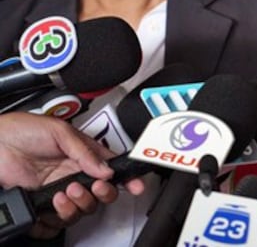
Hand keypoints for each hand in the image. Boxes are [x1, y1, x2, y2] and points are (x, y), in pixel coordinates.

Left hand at [0, 112, 144, 236]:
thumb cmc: (22, 130)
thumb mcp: (60, 131)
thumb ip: (84, 151)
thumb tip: (105, 169)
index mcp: (83, 155)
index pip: (111, 170)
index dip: (127, 179)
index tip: (136, 186)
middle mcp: (72, 175)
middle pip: (101, 195)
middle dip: (103, 194)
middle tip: (94, 186)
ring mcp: (57, 191)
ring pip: (82, 210)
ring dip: (79, 204)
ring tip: (66, 191)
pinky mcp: (39, 206)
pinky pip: (54, 223)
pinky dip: (56, 220)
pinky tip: (52, 205)